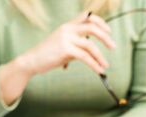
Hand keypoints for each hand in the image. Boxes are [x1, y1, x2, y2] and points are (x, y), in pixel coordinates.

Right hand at [0, 13, 114, 106]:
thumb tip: (91, 51)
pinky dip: (94, 64)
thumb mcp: (62, 44)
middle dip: (105, 37)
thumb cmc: (47, 55)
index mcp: (67, 26)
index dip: (100, 22)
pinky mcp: (65, 50)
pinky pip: (85, 57)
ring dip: (100, 56)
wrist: (31, 61)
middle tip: (113, 47)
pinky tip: (99, 70)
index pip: (87, 16)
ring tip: (105, 66)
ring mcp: (66, 38)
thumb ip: (76, 44)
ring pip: (90, 45)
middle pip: (92, 27)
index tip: (108, 32)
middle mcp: (67, 29)